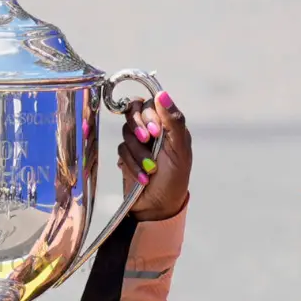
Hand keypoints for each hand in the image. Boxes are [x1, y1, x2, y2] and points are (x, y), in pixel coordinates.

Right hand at [116, 90, 190, 221]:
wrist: (158, 208)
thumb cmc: (174, 179)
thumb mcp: (178, 150)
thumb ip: (173, 121)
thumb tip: (162, 93)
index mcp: (169, 124)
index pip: (151, 103)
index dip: (149, 114)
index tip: (156, 132)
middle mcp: (153, 129)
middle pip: (133, 111)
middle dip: (139, 128)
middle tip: (148, 142)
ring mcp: (138, 142)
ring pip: (126, 132)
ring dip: (138, 153)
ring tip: (151, 169)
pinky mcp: (126, 155)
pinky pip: (121, 150)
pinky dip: (132, 165)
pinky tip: (143, 178)